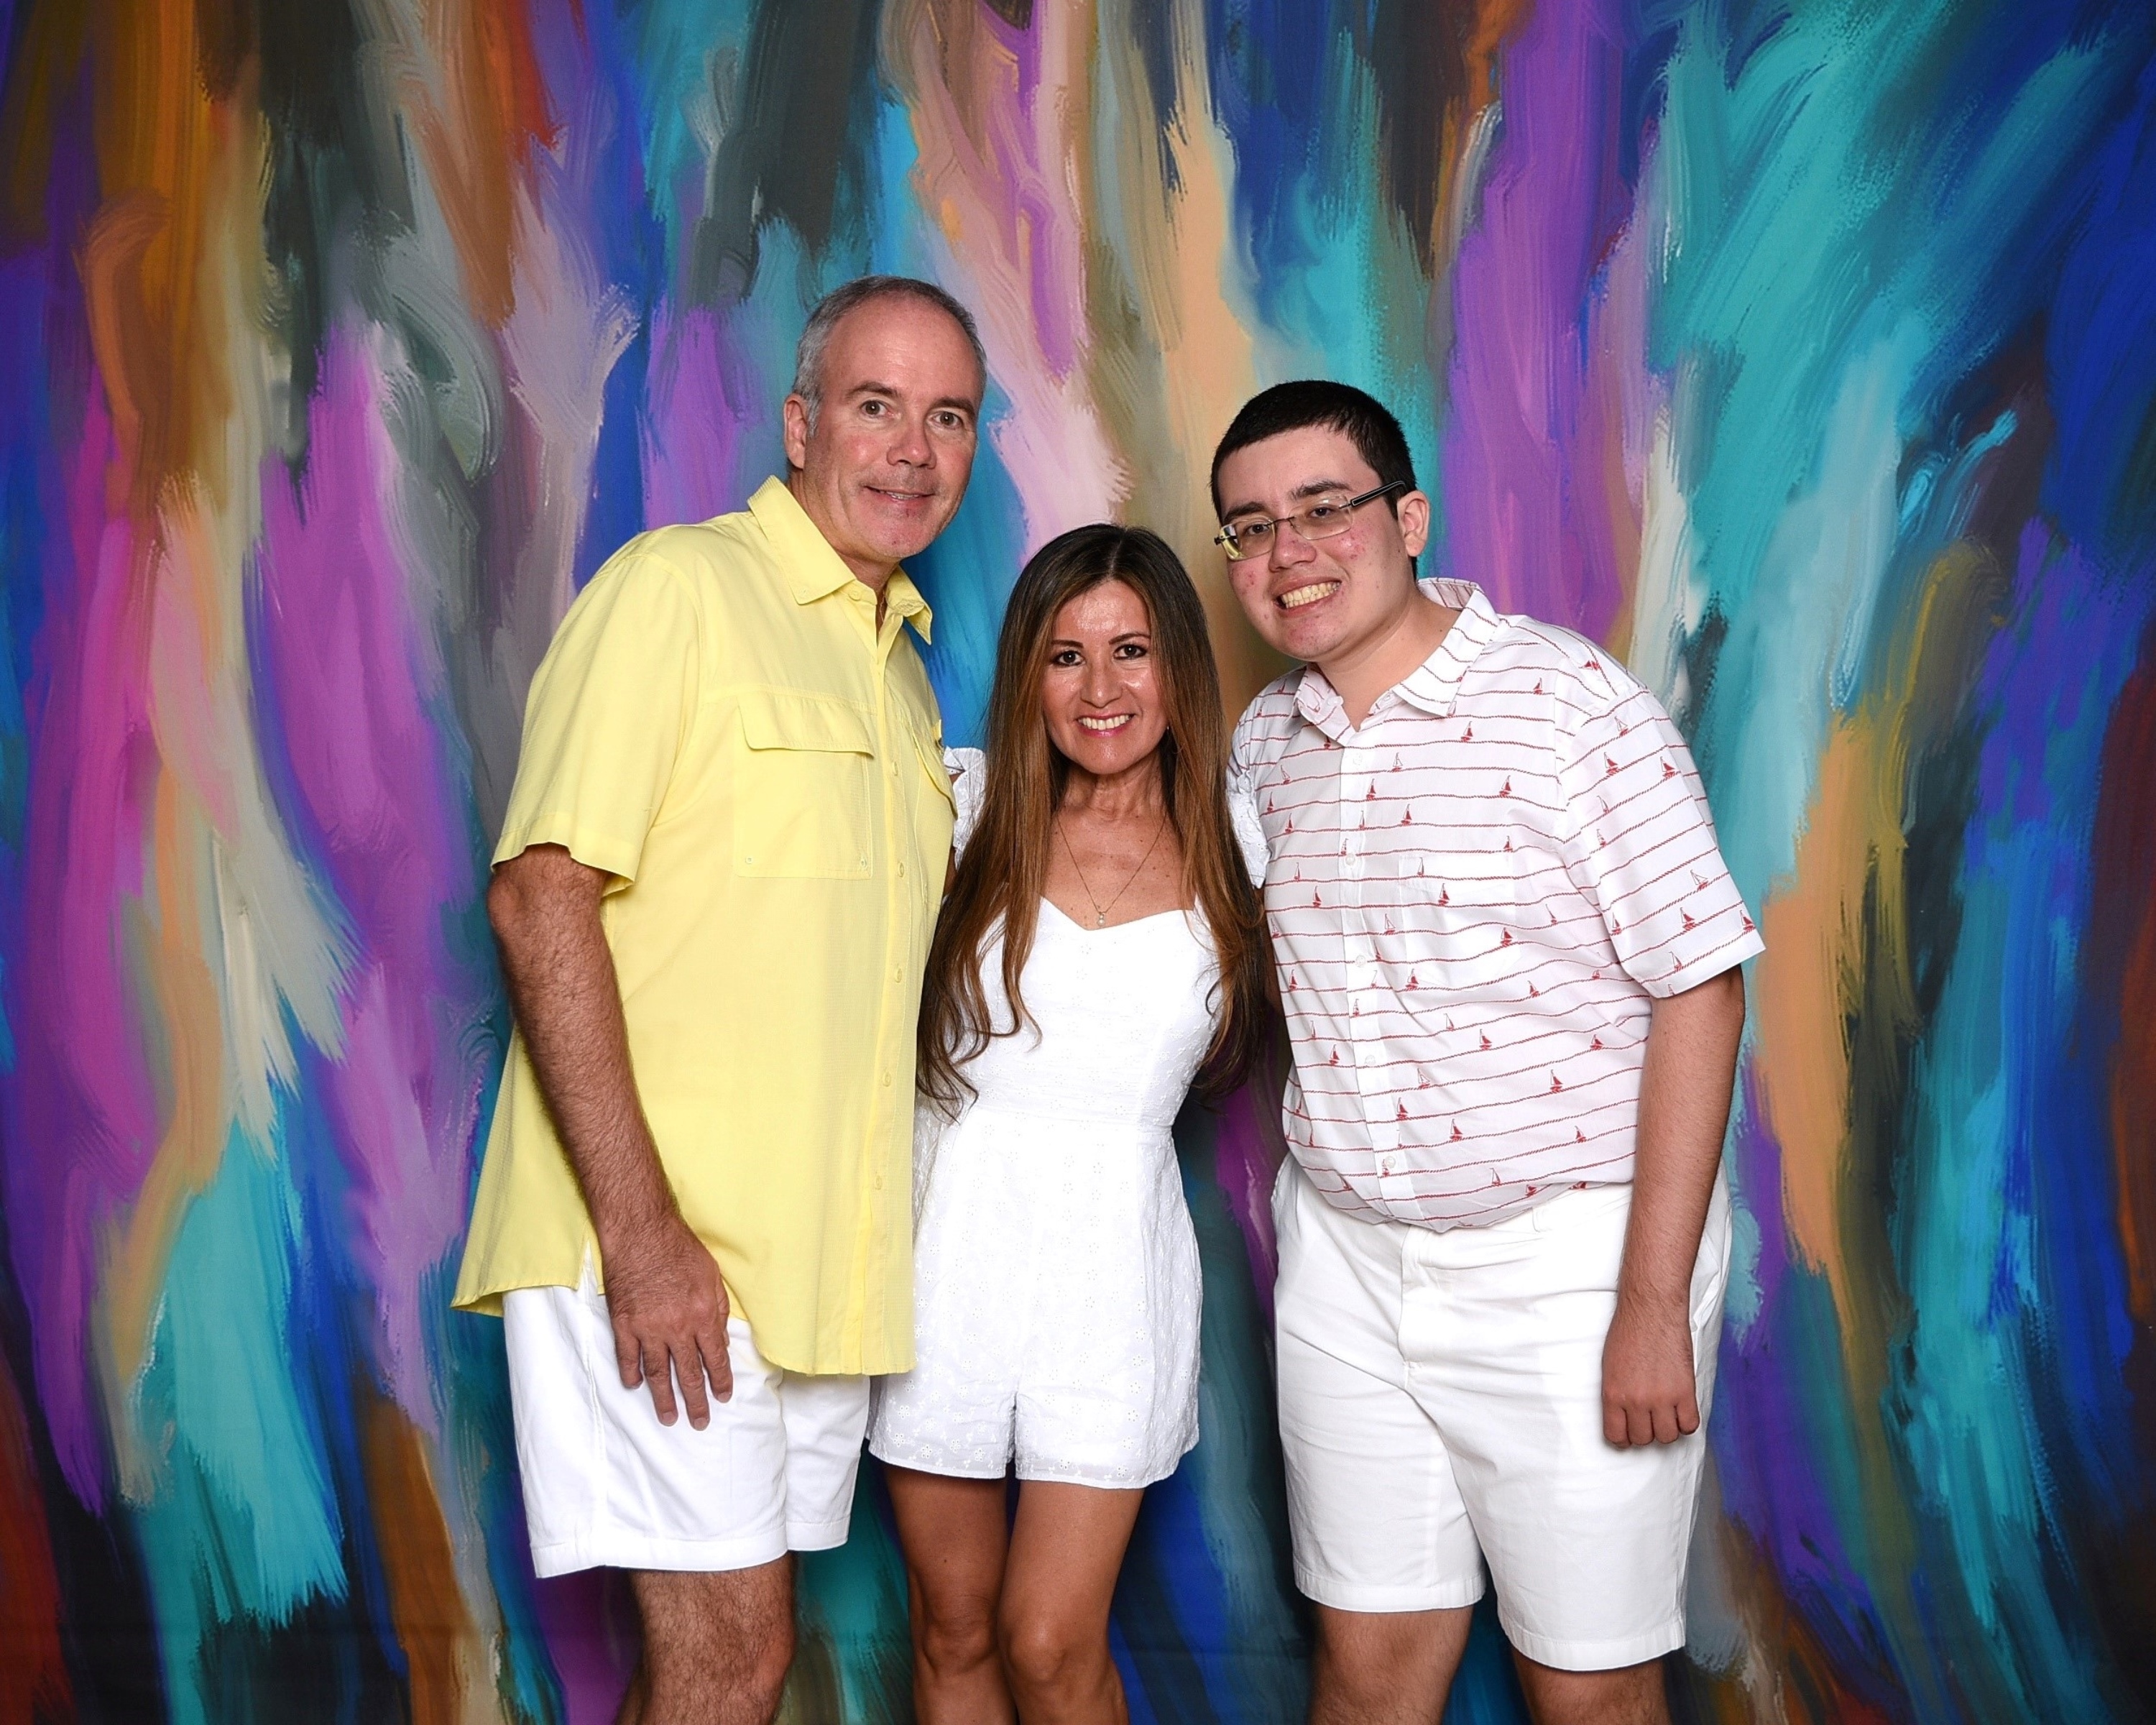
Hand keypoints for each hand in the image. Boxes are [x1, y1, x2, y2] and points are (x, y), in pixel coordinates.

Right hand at [600, 1212, 732, 1427]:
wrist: (642, 1233)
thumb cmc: (681, 1251)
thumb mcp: (712, 1277)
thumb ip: (718, 1311)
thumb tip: (720, 1341)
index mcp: (703, 1316)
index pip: (715, 1359)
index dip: (720, 1381)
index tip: (722, 1397)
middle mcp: (677, 1328)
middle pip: (687, 1374)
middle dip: (695, 1401)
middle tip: (699, 1422)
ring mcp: (647, 1328)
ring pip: (657, 1373)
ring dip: (663, 1398)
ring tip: (668, 1417)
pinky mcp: (623, 1323)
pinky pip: (627, 1356)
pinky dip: (630, 1374)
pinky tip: (634, 1386)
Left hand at [1600, 1296, 1698, 1446]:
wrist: (1652, 1310)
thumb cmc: (1629, 1332)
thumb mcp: (1610, 1367)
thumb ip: (1617, 1394)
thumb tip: (1624, 1416)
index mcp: (1613, 1394)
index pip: (1616, 1436)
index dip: (1624, 1438)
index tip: (1629, 1433)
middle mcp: (1635, 1400)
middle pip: (1643, 1439)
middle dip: (1646, 1432)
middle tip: (1649, 1419)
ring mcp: (1661, 1398)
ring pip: (1667, 1436)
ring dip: (1667, 1429)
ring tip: (1665, 1414)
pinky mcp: (1684, 1391)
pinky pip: (1689, 1425)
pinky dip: (1686, 1423)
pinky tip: (1681, 1410)